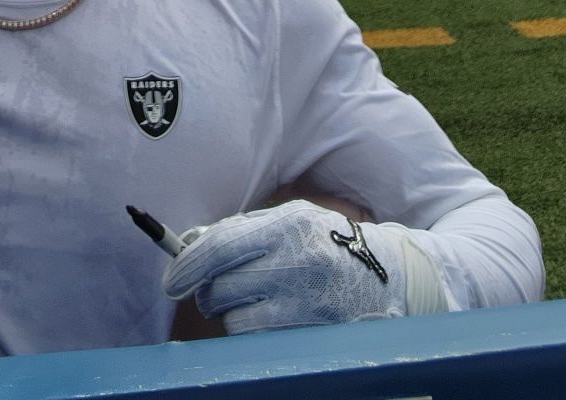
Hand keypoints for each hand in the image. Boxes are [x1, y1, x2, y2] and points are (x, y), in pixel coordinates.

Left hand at [163, 199, 449, 333]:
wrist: (394, 279)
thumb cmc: (328, 245)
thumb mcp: (292, 222)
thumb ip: (242, 231)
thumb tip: (189, 245)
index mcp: (290, 226)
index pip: (221, 247)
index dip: (188, 265)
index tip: (171, 279)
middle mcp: (300, 264)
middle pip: (223, 288)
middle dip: (211, 292)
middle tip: (219, 290)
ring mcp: (310, 305)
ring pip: (237, 321)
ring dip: (235, 315)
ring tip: (258, 301)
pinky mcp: (316, 338)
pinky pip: (260, 343)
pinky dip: (256, 334)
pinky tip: (274, 319)